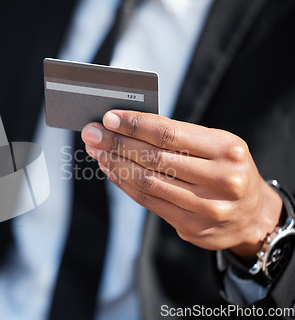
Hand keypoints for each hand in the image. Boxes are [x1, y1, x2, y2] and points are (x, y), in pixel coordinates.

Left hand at [81, 110, 282, 262]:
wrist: (252, 216)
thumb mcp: (217, 145)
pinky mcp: (191, 227)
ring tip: (96, 150)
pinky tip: (110, 169)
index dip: (135, 125)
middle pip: (153, 158)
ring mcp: (205, 207)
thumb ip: (178, 136)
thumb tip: (127, 124)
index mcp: (227, 150)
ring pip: (146, 181)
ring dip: (114, 163)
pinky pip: (148, 201)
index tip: (109, 117)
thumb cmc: (226, 170)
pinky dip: (124, 183)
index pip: (169, 134)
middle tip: (92, 133)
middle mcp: (220, 180)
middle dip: (116, 143)